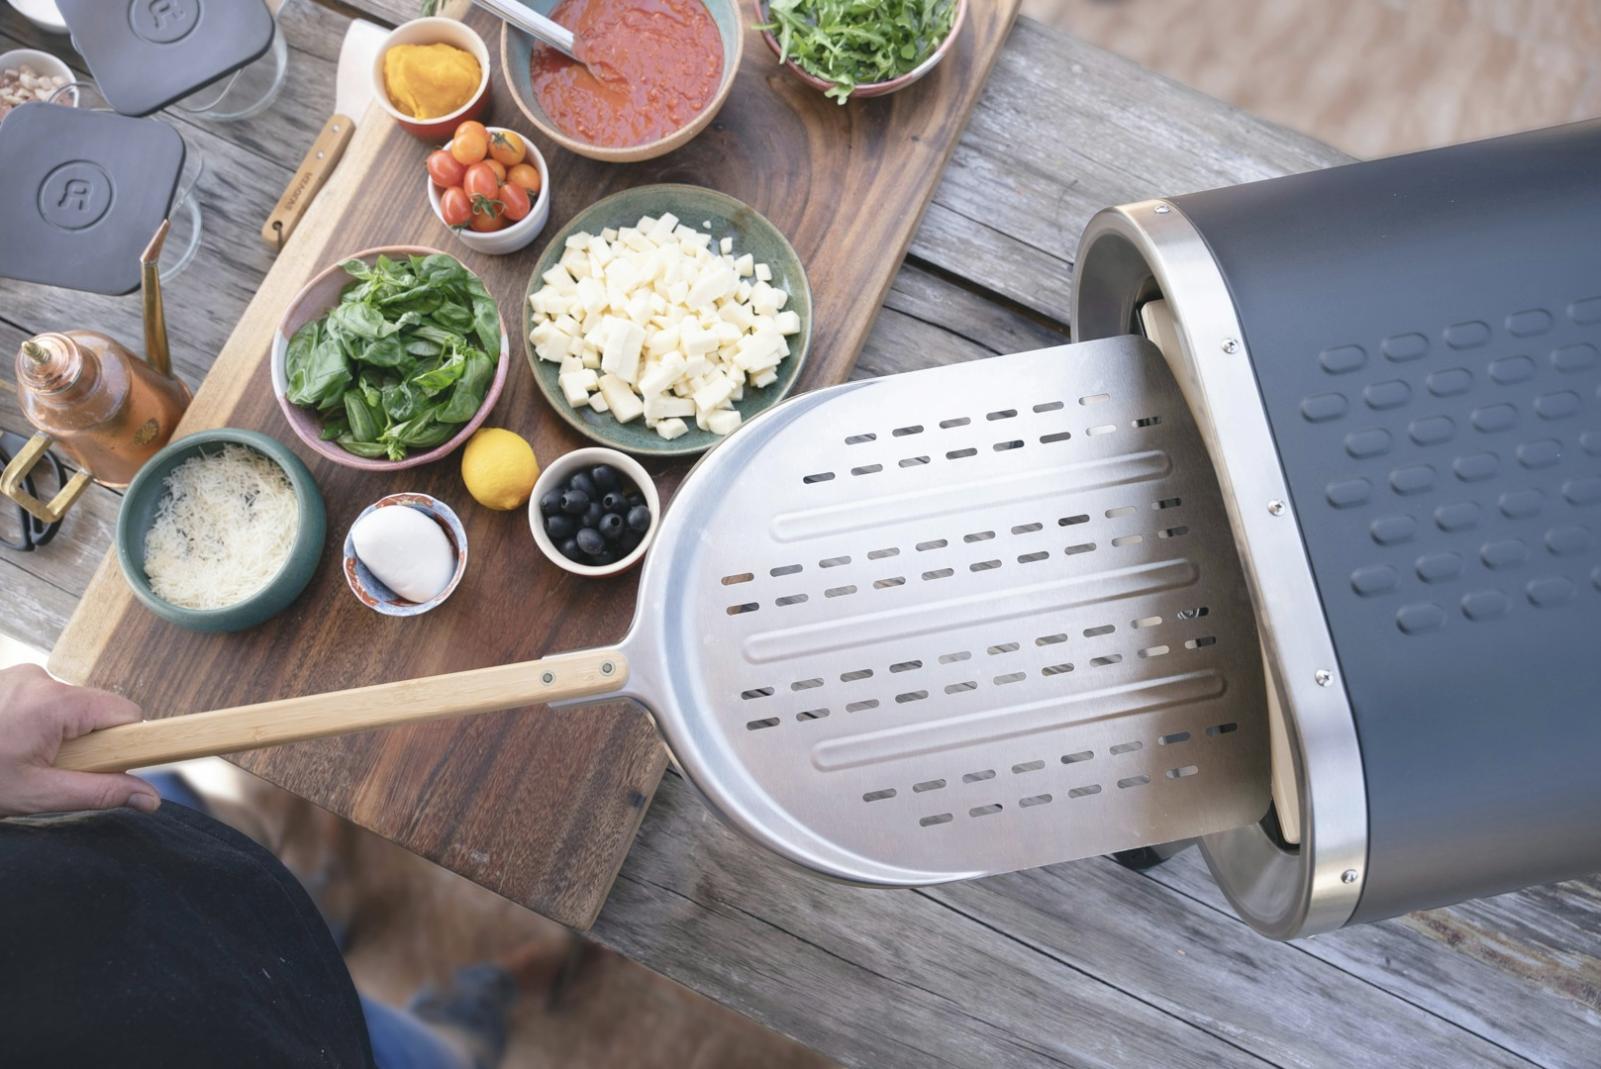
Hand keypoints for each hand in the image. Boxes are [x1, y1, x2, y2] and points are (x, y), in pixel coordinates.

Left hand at [0, 664, 159, 816]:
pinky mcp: (7, 678)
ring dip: (58, 733)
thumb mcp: (39, 795)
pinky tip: (10, 742)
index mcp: (54, 704)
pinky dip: (37, 722)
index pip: (125, 713)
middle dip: (84, 741)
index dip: (123, 743)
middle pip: (96, 709)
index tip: (104, 767)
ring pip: (69, 705)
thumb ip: (100, 793)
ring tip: (21, 756)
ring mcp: (20, 675)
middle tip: (47, 768)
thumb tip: (150, 798)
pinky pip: (43, 698)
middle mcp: (40, 679)